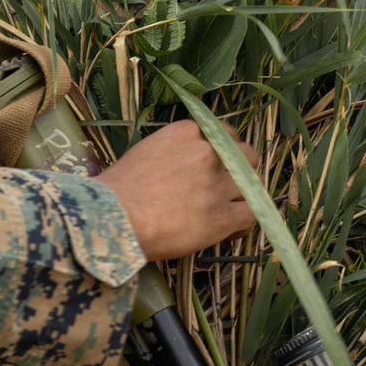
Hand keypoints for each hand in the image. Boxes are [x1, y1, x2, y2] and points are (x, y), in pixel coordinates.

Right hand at [98, 118, 258, 259]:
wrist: (114, 218)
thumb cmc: (115, 191)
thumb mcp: (143, 154)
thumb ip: (168, 154)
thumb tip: (175, 169)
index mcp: (184, 134)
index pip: (217, 134)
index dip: (219, 151)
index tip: (213, 165)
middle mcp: (206, 153)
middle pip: (243, 153)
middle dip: (240, 167)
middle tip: (230, 183)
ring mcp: (216, 185)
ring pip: (251, 183)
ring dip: (245, 194)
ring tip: (234, 208)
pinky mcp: (221, 216)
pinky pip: (249, 214)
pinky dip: (243, 222)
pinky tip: (231, 230)